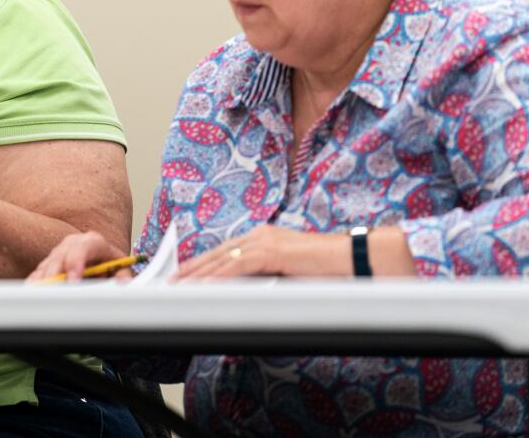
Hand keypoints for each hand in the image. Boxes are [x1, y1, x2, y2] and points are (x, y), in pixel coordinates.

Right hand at [26, 230, 132, 282]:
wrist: (103, 262)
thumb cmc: (113, 266)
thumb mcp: (123, 269)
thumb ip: (124, 276)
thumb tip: (122, 283)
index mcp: (94, 242)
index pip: (84, 247)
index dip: (77, 262)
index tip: (73, 281)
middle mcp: (74, 243)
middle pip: (61, 254)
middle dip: (56, 272)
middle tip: (53, 289)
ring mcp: (60, 252)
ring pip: (48, 263)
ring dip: (44, 279)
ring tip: (40, 293)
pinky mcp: (50, 263)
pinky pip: (40, 272)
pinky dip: (36, 282)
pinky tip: (33, 290)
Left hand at [174, 224, 348, 279]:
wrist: (355, 259)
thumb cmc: (330, 271)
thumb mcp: (290, 275)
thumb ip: (268, 279)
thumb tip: (247, 294)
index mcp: (266, 238)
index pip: (226, 251)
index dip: (203, 263)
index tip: (185, 274)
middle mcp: (262, 235)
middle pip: (219, 253)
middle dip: (193, 268)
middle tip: (173, 280)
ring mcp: (267, 241)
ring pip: (224, 258)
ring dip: (200, 274)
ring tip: (181, 286)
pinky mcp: (273, 252)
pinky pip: (239, 266)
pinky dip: (219, 277)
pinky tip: (206, 286)